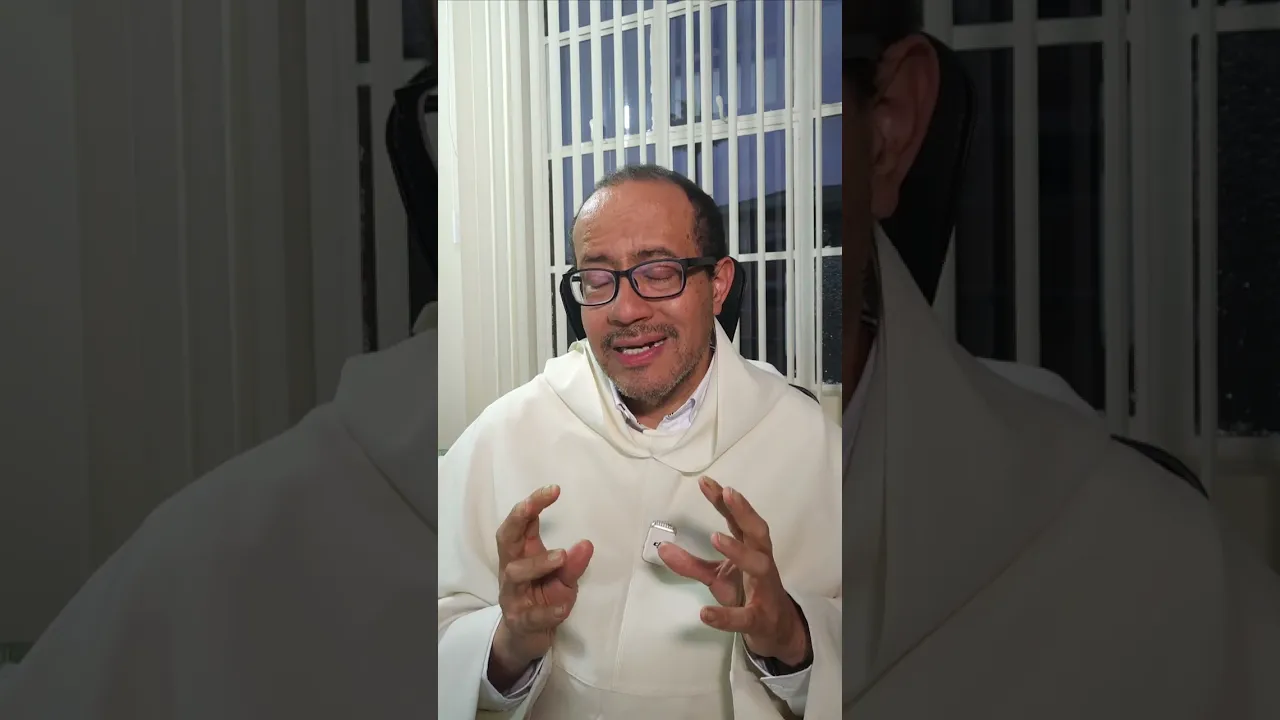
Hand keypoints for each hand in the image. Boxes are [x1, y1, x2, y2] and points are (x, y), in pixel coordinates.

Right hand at [489, 485, 593, 689]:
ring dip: (538, 563)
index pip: (521, 523)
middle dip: (518, 518)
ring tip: (561, 557)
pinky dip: (547, 610)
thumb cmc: (543, 599)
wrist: (526, 638)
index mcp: (522, 553)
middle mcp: (511, 569)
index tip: (554, 489)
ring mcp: (512, 595)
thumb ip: (574, 563)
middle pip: (506, 539)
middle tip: (534, 505)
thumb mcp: (563, 579)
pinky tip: (563, 605)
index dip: (533, 504)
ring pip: (515, 574)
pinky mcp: (520, 621)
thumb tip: (587, 544)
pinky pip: (531, 614)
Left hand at [657, 477, 809, 667]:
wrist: (775, 629)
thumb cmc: (747, 593)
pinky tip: (705, 613)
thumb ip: (690, 563)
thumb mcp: (716, 577)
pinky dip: (726, 616)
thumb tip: (662, 548)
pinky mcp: (759, 618)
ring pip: (758, 565)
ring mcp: (763, 589)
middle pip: (757, 532)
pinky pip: (744, 616)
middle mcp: (761, 562)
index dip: (724, 501)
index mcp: (751, 549)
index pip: (738, 520)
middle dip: (744, 512)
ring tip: (716, 538)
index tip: (706, 482)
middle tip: (728, 493)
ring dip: (738, 551)